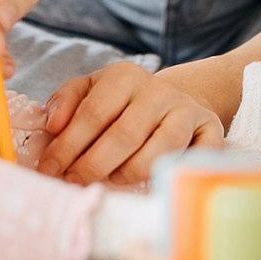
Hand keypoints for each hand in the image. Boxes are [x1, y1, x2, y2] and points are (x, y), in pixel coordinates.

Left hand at [37, 62, 223, 186]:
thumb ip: (66, 102)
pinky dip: (172, 174)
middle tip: (74, 182)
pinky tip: (150, 184)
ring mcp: (187, 111)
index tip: (49, 170)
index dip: (68, 145)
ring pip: (159, 151)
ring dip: (130, 173)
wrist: (171, 101)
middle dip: (93, 165)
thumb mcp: (90, 91)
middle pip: (124, 135)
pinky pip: (194, 159)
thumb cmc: (121, 104)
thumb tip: (52, 125)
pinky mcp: (211, 131)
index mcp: (125, 76)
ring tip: (111, 180)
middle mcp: (159, 91)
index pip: (93, 113)